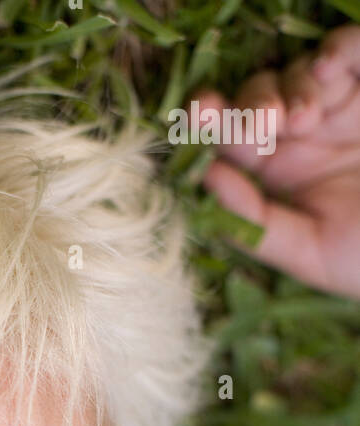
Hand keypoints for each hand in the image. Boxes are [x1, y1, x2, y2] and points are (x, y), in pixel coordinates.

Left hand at [189, 24, 359, 298]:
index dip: (208, 125)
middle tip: (266, 126)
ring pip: (294, 73)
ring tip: (306, 118)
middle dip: (250, 106)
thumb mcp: (311, 254)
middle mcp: (298, 137)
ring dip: (290, 87)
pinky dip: (335, 51)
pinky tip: (328, 71)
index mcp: (274, 178)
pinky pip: (348, 51)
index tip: (201, 117)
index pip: (227, 143)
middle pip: (253, 100)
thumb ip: (257, 225)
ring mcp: (337, 107)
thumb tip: (207, 178)